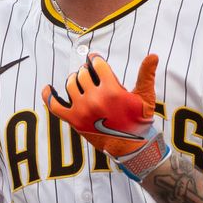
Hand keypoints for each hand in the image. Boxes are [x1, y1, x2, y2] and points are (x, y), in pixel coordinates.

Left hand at [42, 53, 158, 159]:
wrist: (130, 146)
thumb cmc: (138, 120)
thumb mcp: (145, 96)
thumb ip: (146, 74)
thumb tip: (153, 55)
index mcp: (112, 90)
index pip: (97, 64)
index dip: (95, 60)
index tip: (95, 61)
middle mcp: (95, 98)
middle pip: (82, 74)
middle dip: (87, 72)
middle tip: (92, 77)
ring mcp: (82, 109)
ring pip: (70, 84)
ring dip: (74, 81)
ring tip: (81, 83)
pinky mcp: (74, 120)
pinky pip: (54, 105)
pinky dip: (49, 96)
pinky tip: (48, 89)